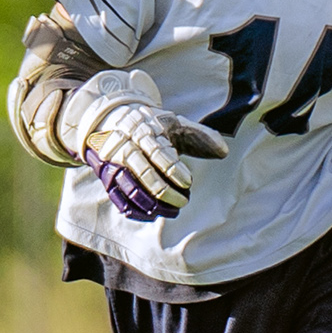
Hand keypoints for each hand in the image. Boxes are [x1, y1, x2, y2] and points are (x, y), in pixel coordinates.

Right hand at [64, 69, 229, 219]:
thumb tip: (224, 151)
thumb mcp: (175, 123)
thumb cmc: (152, 125)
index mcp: (145, 131)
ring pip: (129, 188)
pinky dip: (133, 209)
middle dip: (164, 191)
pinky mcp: (106, 176)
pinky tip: (150, 214)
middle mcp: (127, 147)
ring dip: (150, 203)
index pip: (159, 153)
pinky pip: (117, 197)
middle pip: (143, 173)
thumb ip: (200, 136)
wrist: (110, 118)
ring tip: (170, 211)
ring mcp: (114, 163)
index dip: (174, 170)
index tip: (187, 183)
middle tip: (182, 202)